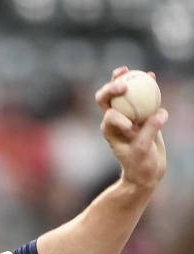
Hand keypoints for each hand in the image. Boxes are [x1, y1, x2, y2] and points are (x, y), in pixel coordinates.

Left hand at [95, 66, 167, 189]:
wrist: (147, 170)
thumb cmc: (140, 164)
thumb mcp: (143, 151)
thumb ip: (149, 131)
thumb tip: (160, 113)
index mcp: (110, 130)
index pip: (110, 116)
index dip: (118, 117)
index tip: (130, 127)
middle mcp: (115, 120)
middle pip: (106, 100)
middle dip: (110, 89)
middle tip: (122, 84)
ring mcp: (127, 114)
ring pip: (121, 94)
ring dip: (122, 80)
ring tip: (127, 70)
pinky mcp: (141, 113)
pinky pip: (141, 97)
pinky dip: (144, 86)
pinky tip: (151, 76)